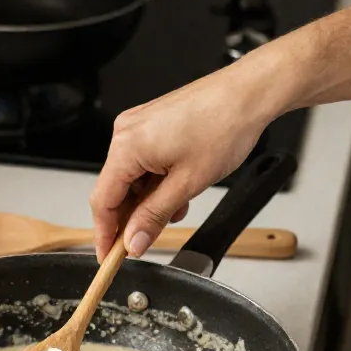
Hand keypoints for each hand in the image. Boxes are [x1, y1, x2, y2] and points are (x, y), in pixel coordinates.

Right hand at [89, 60, 277, 261]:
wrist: (248, 94)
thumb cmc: (224, 125)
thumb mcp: (187, 184)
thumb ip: (154, 217)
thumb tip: (134, 241)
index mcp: (127, 146)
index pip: (102, 201)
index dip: (105, 234)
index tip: (109, 256)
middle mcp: (126, 132)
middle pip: (114, 189)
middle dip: (130, 218)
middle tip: (143, 241)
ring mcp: (138, 125)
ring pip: (131, 177)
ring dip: (147, 201)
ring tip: (174, 209)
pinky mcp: (151, 123)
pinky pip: (142, 161)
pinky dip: (154, 182)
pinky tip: (174, 191)